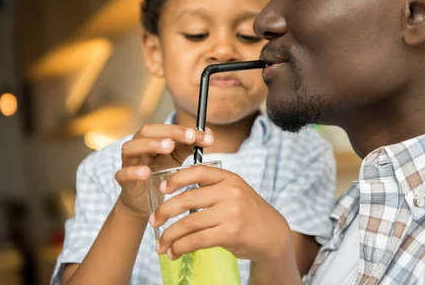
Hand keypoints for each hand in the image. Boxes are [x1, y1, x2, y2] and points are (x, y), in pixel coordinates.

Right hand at [114, 124, 212, 219]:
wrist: (145, 201)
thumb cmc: (161, 174)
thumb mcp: (178, 158)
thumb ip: (190, 146)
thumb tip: (209, 134)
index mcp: (151, 138)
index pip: (164, 127)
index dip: (182, 129)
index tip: (200, 136)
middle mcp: (138, 146)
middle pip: (147, 131)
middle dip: (169, 132)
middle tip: (188, 137)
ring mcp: (128, 162)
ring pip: (131, 147)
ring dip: (150, 145)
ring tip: (168, 147)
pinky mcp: (123, 180)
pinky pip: (122, 173)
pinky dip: (133, 171)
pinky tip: (145, 172)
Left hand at [150, 165, 294, 265]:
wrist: (271, 234)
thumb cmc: (247, 213)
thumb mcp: (234, 192)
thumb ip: (211, 189)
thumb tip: (175, 196)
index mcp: (229, 178)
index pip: (197, 171)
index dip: (176, 178)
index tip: (162, 188)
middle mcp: (230, 192)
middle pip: (188, 199)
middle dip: (165, 212)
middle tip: (153, 222)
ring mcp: (231, 213)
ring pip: (189, 223)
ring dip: (170, 235)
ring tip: (161, 245)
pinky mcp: (230, 233)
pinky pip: (197, 240)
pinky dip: (181, 247)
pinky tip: (174, 252)